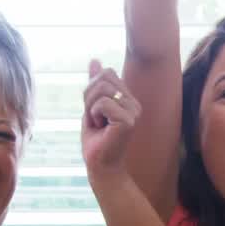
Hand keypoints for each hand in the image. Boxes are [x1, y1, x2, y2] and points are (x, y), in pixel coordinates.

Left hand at [81, 60, 141, 176]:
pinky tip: (101, 128)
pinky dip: (94, 115)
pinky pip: (102, 104)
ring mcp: (134, 112)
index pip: (107, 74)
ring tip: (98, 124)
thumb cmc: (97, 140)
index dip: (92, 89)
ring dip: (91, 108)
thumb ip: (95, 84)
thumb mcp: (92, 106)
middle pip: (104, 78)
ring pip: (102, 90)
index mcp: (129, 99)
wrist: (100, 165)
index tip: (95, 111)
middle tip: (95, 118)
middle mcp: (135, 104)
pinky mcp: (128, 121)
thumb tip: (96, 60)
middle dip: (90, 97)